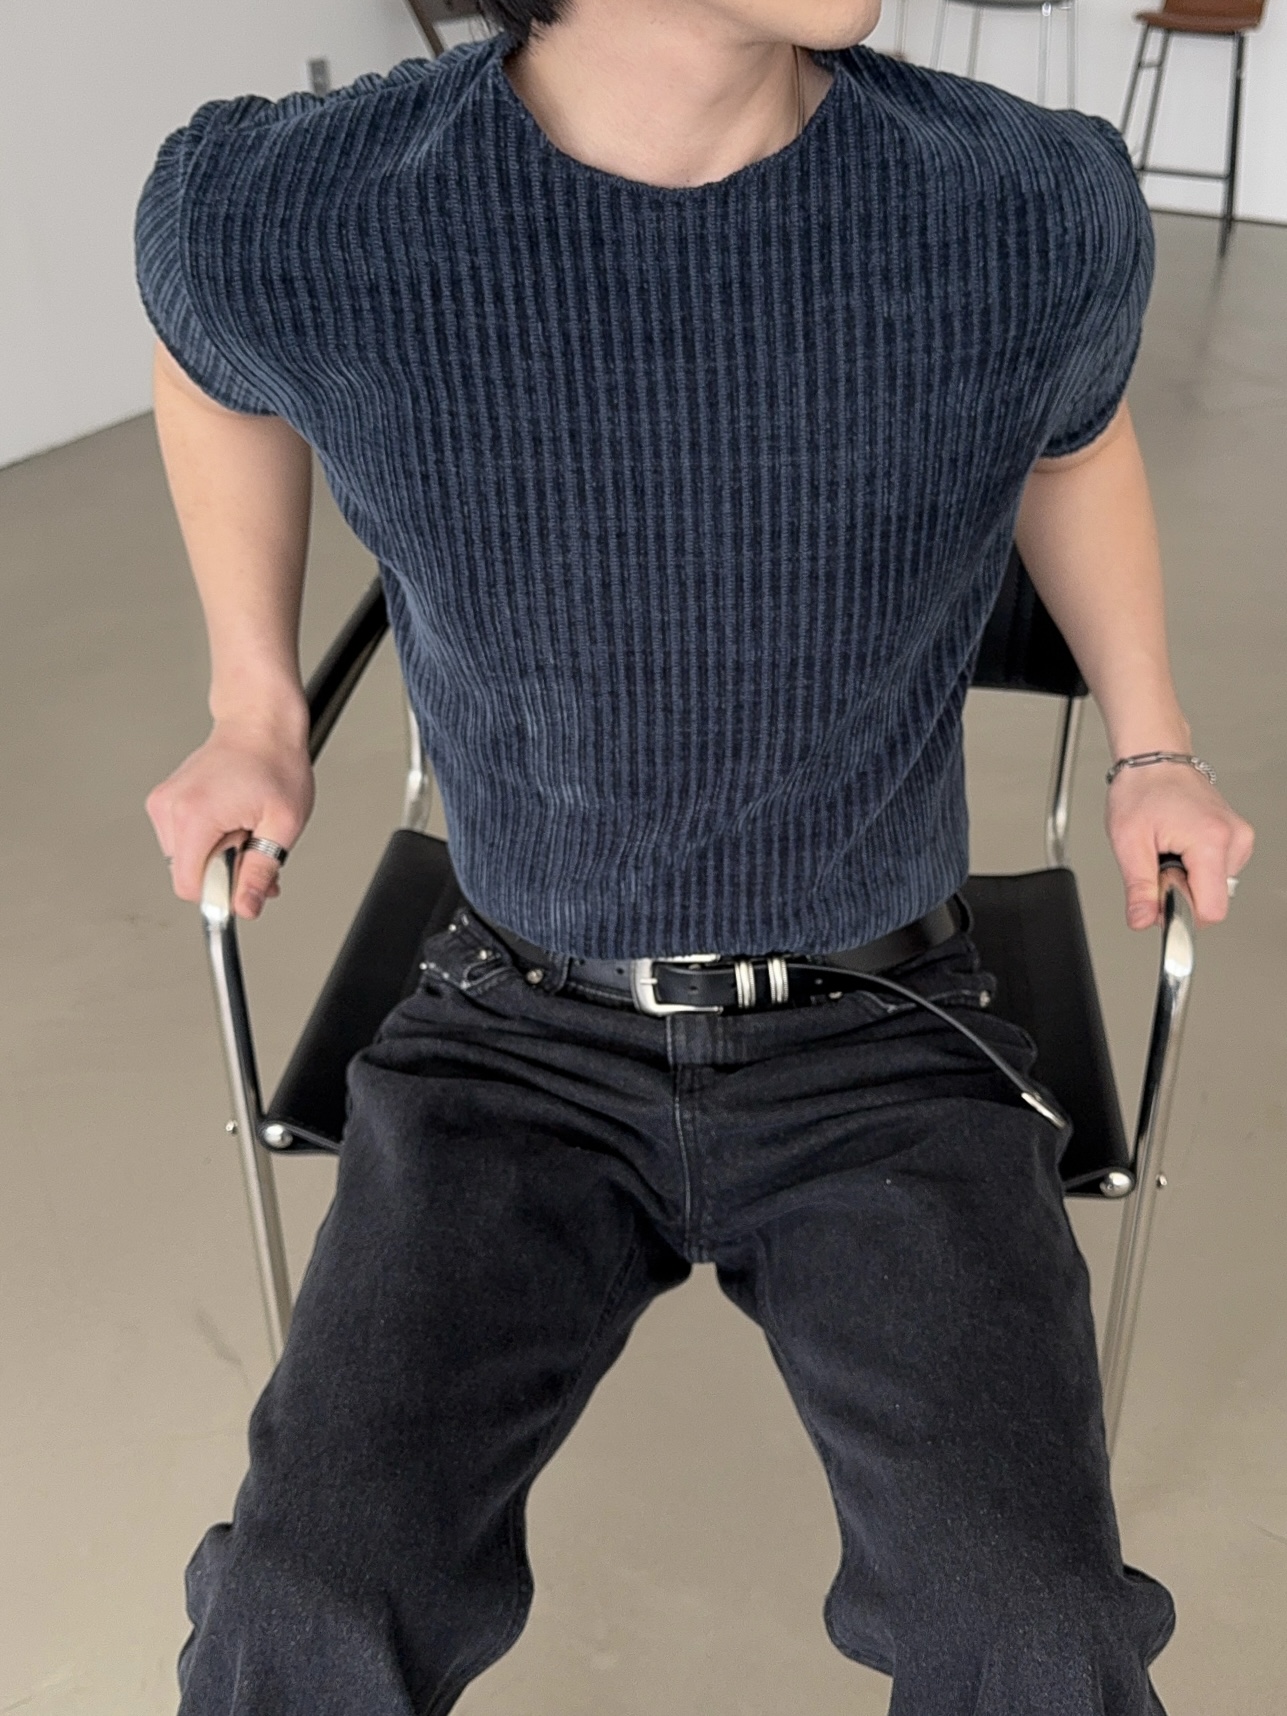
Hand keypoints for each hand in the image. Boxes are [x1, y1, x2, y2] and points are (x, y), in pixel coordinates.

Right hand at [146, 719, 314, 918]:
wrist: (260, 723)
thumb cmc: (275, 762)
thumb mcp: (282, 824)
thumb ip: (260, 871)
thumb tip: (245, 908)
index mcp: (194, 816)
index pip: (189, 885)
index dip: (221, 893)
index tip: (246, 884)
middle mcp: (170, 809)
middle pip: (188, 874)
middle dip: (225, 873)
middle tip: (255, 844)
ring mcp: (164, 803)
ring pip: (186, 859)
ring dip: (219, 856)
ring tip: (244, 826)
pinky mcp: (165, 801)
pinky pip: (183, 841)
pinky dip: (209, 840)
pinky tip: (231, 819)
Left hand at [1106, 763, 1253, 929]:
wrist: (1155, 760)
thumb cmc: (1142, 789)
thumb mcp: (1129, 842)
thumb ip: (1139, 887)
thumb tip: (1143, 920)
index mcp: (1211, 841)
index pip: (1211, 910)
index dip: (1181, 911)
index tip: (1160, 894)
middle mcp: (1234, 840)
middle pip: (1212, 901)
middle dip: (1180, 892)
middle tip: (1159, 862)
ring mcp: (1239, 839)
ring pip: (1214, 889)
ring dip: (1186, 880)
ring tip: (1168, 849)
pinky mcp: (1237, 839)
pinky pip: (1216, 873)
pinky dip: (1195, 868)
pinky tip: (1180, 846)